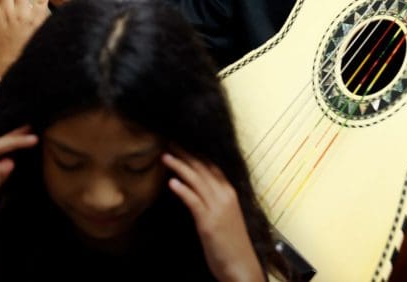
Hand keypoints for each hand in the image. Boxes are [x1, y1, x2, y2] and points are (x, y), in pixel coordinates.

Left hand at [163, 152, 262, 281]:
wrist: (241, 266)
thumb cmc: (231, 244)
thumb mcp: (225, 216)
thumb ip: (213, 201)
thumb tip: (197, 191)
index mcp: (229, 192)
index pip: (211, 166)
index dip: (196, 153)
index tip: (181, 144)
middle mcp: (225, 196)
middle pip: (203, 168)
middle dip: (185, 153)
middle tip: (169, 141)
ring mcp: (217, 208)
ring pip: (197, 180)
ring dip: (180, 166)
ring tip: (165, 156)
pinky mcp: (209, 223)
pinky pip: (194, 201)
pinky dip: (183, 190)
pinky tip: (171, 182)